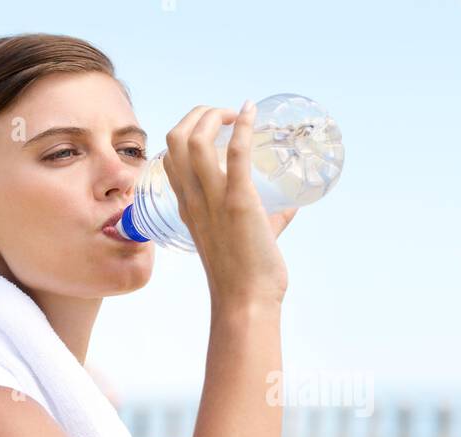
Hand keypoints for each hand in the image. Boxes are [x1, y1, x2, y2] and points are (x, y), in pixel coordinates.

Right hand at [161, 102, 295, 308]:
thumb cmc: (245, 278)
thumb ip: (268, 221)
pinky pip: (235, 154)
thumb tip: (290, 208)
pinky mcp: (238, 202)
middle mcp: (194, 199)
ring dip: (214, 115)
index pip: (171, 157)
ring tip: (235, 113)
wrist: (246, 301)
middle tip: (225, 116)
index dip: (187, 132)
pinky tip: (251, 111)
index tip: (215, 129)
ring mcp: (213, 199)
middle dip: (197, 115)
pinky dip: (243, 127)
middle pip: (175, 138)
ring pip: (194, 139)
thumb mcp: (246, 240)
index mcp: (188, 207)